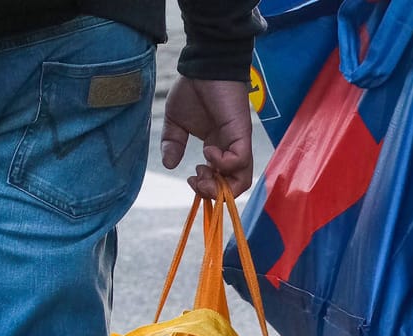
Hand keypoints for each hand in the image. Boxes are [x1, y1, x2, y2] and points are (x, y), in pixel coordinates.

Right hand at [160, 77, 255, 199]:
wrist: (203, 65)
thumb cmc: (193, 88)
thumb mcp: (175, 121)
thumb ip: (172, 143)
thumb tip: (169, 164)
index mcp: (218, 146)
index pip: (222, 180)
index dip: (207, 187)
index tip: (190, 177)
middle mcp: (230, 147)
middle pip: (235, 185)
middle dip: (214, 193)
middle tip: (196, 181)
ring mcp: (238, 141)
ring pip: (242, 179)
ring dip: (220, 185)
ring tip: (201, 172)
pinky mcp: (241, 132)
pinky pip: (240, 159)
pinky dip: (223, 163)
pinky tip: (207, 150)